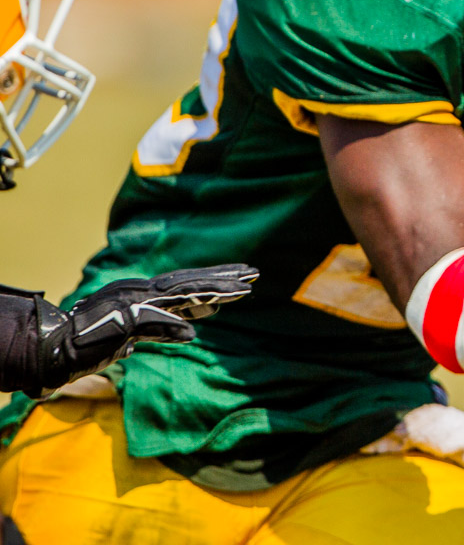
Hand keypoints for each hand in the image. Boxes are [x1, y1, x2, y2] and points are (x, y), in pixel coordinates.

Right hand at [0, 263, 257, 397]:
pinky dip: (175, 327)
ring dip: (212, 292)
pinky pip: (154, 323)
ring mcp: (132, 305)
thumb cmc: (88, 343)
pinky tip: (198, 328)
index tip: (242, 282)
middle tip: (254, 274)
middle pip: (190, 283)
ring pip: (180, 295)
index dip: (214, 283)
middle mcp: (140, 293)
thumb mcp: (135, 336)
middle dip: (223, 279)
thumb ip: (161, 331)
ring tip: (242, 290)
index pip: (186, 286)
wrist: (51, 348)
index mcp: (142, 295)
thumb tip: (190, 333)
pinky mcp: (122, 322)